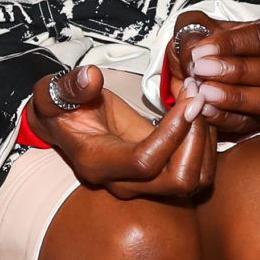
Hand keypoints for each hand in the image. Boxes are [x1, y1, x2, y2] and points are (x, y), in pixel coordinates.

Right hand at [27, 63, 215, 201]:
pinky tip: (197, 109)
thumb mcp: (53, 93)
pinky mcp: (161, 172)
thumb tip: (91, 77)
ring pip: (196, 179)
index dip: (172, 133)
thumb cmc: (60, 109)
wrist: (64, 125)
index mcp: (97, 163)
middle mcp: (123, 181)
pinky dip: (206, 140)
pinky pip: (198, 168)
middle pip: (179, 181)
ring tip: (199, 98)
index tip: (187, 100)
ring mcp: (145, 182)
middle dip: (197, 139)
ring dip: (206, 139)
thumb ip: (68, 87)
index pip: (145, 162)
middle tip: (198, 97)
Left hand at [170, 12, 259, 137]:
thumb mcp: (193, 29)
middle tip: (202, 70)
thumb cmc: (203, 47)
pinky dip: (226, 117)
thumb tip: (194, 51)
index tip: (201, 51)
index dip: (231, 44)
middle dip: (237, 71)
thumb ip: (192, 33)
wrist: (194, 75)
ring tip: (204, 92)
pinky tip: (205, 108)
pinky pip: (251, 122)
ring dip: (235, 97)